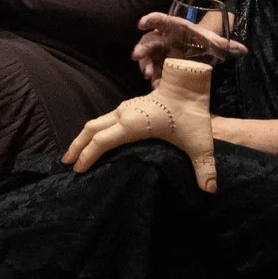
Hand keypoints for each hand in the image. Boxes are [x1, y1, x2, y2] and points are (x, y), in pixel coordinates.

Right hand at [65, 58, 219, 190]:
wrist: (189, 88)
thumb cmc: (192, 115)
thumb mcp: (200, 144)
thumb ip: (205, 168)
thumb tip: (211, 190)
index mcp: (133, 124)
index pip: (103, 141)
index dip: (88, 155)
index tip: (77, 169)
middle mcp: (123, 114)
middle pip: (91, 129)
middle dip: (77, 146)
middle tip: (66, 163)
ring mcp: (124, 108)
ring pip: (95, 123)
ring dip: (83, 137)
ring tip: (75, 153)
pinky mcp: (128, 107)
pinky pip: (103, 120)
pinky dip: (94, 132)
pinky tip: (96, 141)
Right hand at [130, 11, 248, 85]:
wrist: (200, 50)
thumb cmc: (204, 42)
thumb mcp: (215, 42)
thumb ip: (227, 45)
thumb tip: (244, 50)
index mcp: (176, 28)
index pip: (161, 20)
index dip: (150, 20)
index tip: (141, 24)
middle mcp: (165, 38)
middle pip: (150, 40)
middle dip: (143, 48)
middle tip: (138, 56)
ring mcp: (161, 51)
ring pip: (148, 55)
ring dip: (145, 64)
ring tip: (148, 75)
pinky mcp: (161, 63)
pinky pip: (154, 68)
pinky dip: (153, 76)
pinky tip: (155, 85)